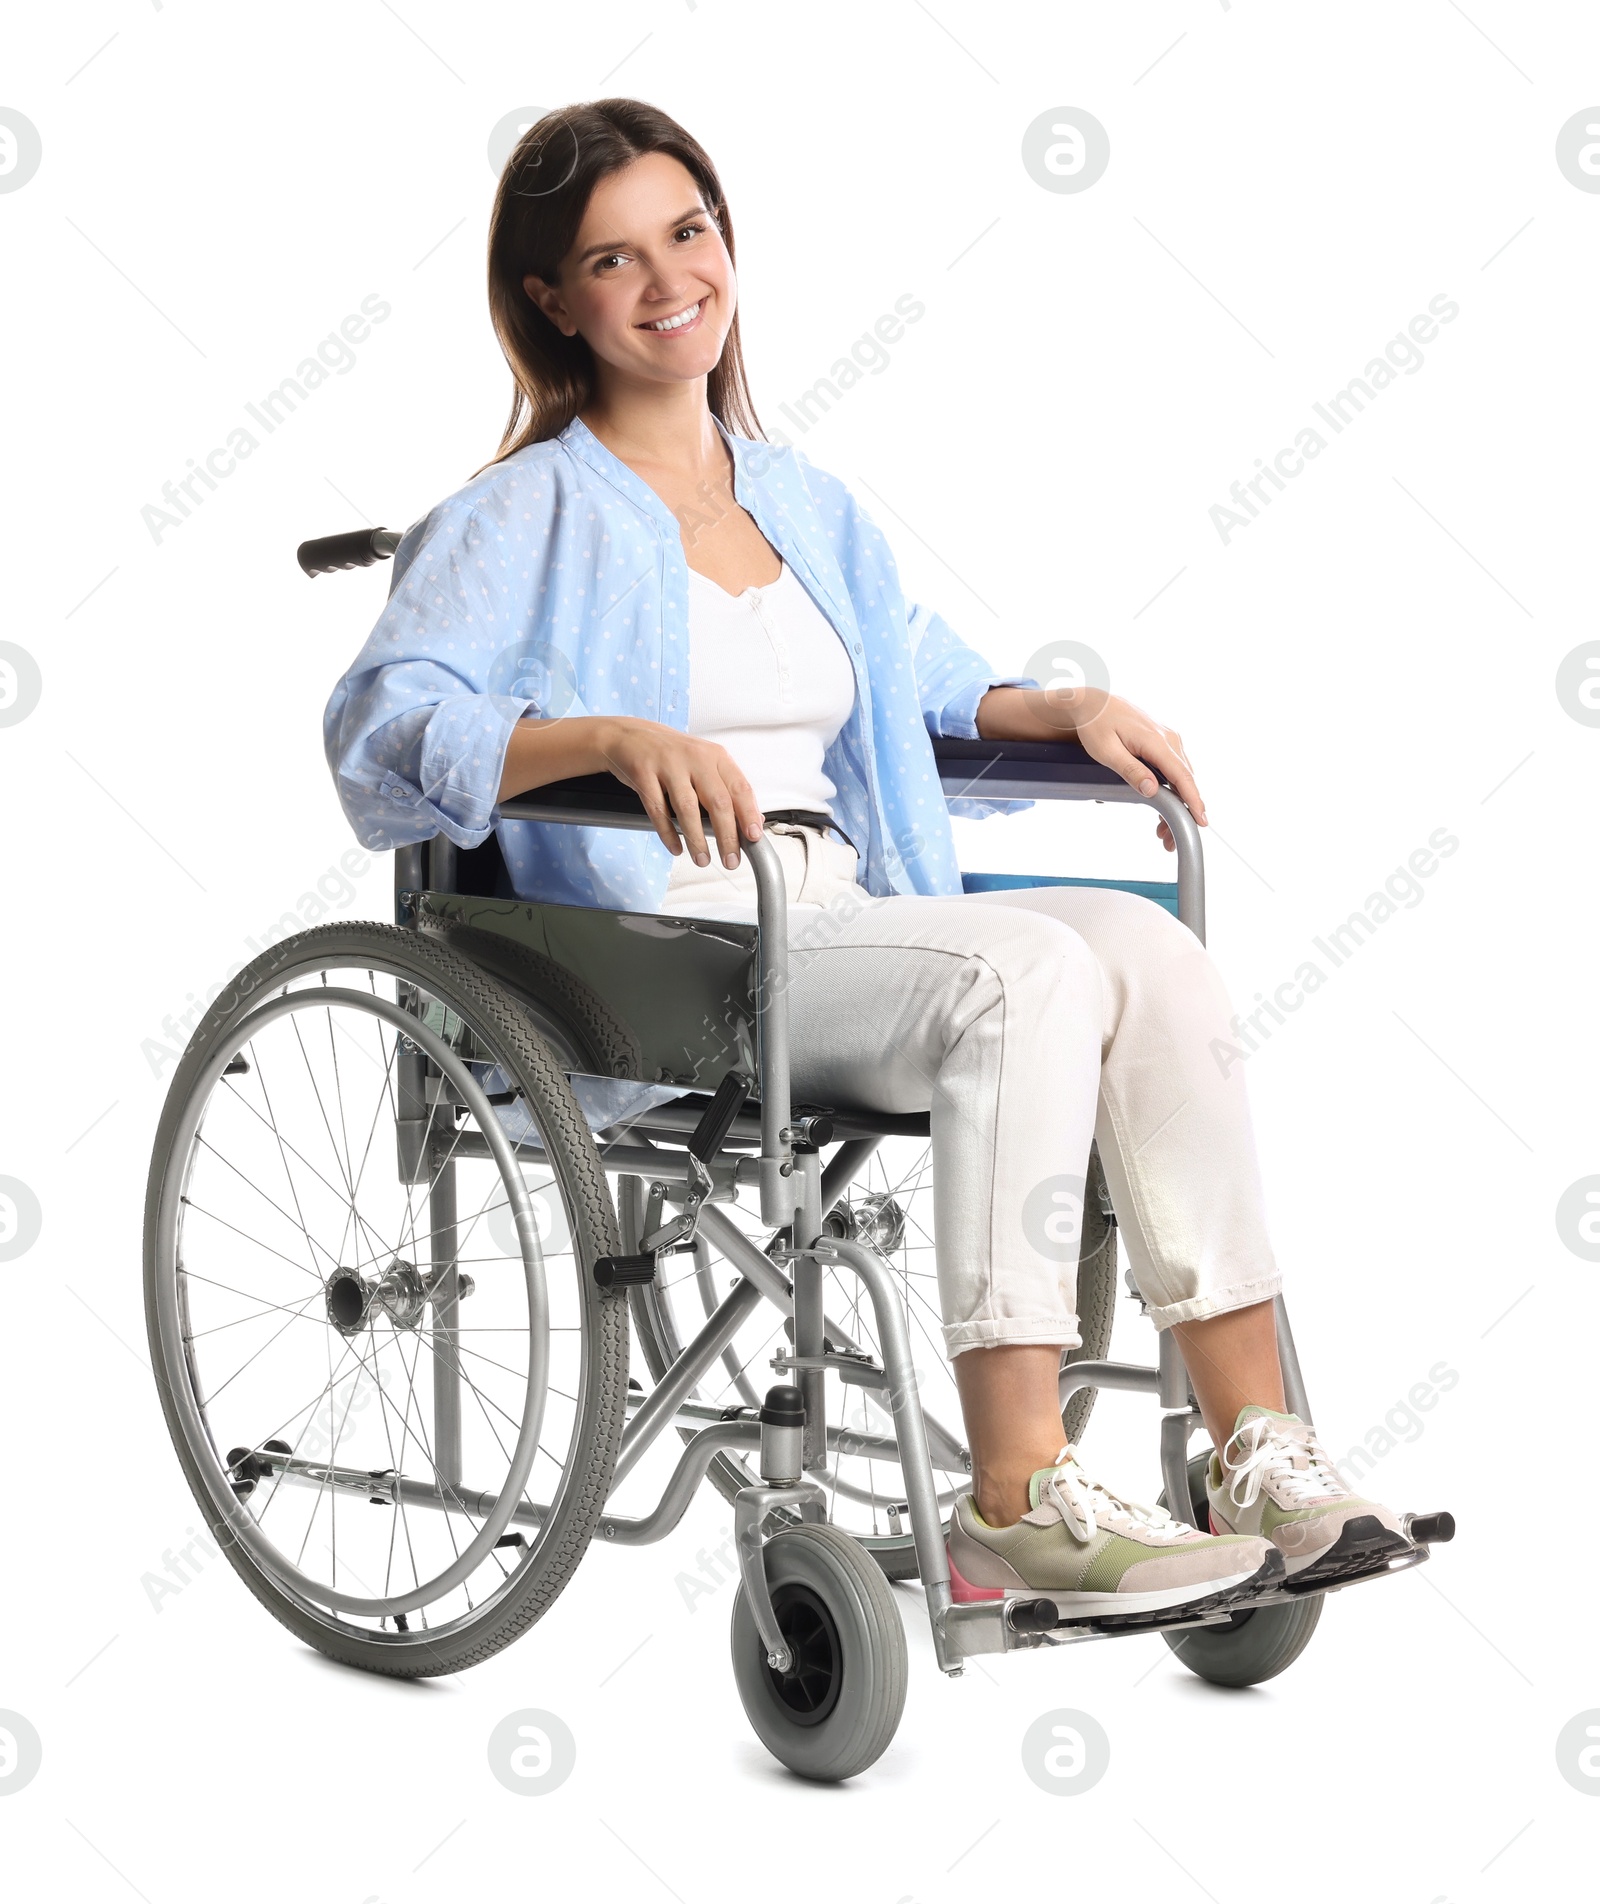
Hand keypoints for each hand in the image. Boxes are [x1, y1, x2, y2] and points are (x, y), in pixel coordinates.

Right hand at [595, 718, 763, 867]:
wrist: (629, 736)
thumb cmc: (671, 754)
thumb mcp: (704, 763)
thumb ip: (727, 788)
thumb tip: (753, 819)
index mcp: (715, 756)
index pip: (740, 788)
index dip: (748, 814)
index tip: (754, 838)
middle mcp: (695, 758)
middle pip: (718, 801)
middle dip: (727, 836)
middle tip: (731, 860)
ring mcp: (668, 764)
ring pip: (688, 808)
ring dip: (697, 839)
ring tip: (702, 859)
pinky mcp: (644, 773)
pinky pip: (658, 809)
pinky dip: (668, 833)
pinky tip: (676, 847)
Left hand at [980, 683, 1206, 852]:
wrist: (1092, 704)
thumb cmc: (1095, 725)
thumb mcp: (1106, 751)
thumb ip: (1130, 770)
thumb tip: (1152, 790)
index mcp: (1156, 741)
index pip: (1181, 776)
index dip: (1192, 800)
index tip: (1201, 820)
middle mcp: (1169, 739)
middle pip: (1184, 781)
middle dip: (1182, 812)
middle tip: (1168, 840)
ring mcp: (1168, 740)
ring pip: (1181, 777)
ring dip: (1177, 803)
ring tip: (1162, 831)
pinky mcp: (1164, 743)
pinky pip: (1174, 769)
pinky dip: (1173, 790)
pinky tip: (1164, 807)